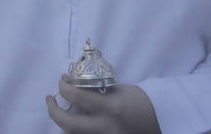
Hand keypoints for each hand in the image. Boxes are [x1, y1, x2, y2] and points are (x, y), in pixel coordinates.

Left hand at [46, 77, 161, 133]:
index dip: (64, 88)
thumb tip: (75, 85)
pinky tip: (74, 122)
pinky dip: (75, 132)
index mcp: (110, 108)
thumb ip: (97, 91)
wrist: (160, 123)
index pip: (78, 97)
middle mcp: (105, 127)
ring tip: (60, 111)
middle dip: (54, 111)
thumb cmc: (140, 103)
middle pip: (69, 125)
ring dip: (63, 123)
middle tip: (51, 99)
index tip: (62, 80)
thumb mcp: (119, 91)